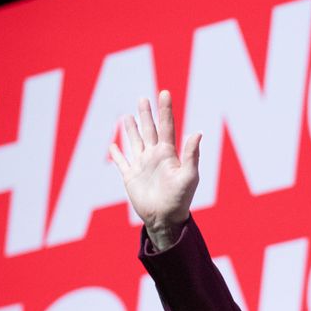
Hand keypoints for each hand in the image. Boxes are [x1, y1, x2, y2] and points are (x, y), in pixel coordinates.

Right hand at [109, 90, 201, 249]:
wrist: (165, 219)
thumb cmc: (180, 199)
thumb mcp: (189, 176)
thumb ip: (191, 155)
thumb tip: (198, 133)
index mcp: (168, 154)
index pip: (166, 126)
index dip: (165, 109)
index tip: (164, 92)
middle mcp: (154, 156)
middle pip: (149, 130)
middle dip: (146, 114)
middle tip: (143, 98)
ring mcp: (142, 166)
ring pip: (135, 142)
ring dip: (131, 129)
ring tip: (127, 116)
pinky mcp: (130, 177)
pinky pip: (121, 162)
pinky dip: (116, 154)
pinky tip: (112, 146)